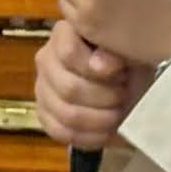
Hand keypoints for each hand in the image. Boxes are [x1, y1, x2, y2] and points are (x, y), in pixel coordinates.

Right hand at [34, 20, 150, 152]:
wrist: (126, 81)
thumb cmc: (128, 60)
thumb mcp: (128, 49)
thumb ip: (114, 52)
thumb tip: (101, 67)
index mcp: (64, 34)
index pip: (68, 53)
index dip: (96, 69)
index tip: (121, 74)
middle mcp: (46, 59)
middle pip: (69, 88)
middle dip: (103, 98)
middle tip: (123, 96)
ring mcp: (42, 89)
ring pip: (66, 113)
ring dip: (99, 119)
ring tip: (118, 114)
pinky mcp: (44, 115)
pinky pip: (61, 132)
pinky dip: (88, 137)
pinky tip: (106, 132)